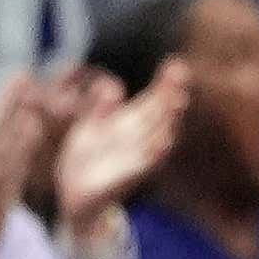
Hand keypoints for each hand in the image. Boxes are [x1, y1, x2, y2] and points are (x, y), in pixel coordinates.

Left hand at [50, 63, 183, 232]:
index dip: (165, 83)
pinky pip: (146, 165)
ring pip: (160, 136)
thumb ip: (101, 107)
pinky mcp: (128, 178)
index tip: (174, 64)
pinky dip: (156, 153)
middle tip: (181, 74)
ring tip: (178, 100)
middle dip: (172, 94)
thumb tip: (113, 88)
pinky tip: (165, 140)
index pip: (154, 99)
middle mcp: (140, 139)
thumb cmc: (89, 158)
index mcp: (132, 124)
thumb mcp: (92, 126)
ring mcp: (137, 158)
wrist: (77, 195)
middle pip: (162, 114)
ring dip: (170, 119)